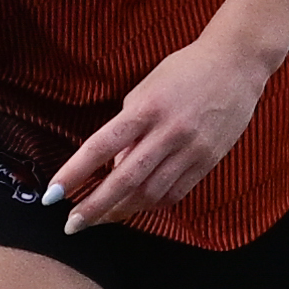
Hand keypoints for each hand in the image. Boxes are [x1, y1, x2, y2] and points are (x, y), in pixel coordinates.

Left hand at [44, 40, 271, 232]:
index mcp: (145, 109)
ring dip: (121, 211)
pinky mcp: (209, 161)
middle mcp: (169, 132)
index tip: (52, 195)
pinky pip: (176, 192)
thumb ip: (126, 130)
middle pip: (125, 179)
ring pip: (151, 193)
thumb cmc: (182, 73)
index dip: (74, 173)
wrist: (236, 65)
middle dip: (95, 207)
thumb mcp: (144, 91)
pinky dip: (151, 204)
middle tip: (72, 224)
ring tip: (100, 220)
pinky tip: (134, 208)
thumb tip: (113, 168)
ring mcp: (192, 149)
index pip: (100, 147)